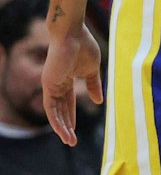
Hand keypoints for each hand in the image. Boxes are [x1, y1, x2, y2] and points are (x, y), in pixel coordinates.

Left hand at [42, 20, 101, 146]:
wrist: (72, 34)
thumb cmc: (84, 46)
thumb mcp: (92, 70)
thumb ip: (94, 85)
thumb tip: (99, 101)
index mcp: (66, 80)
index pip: (67, 103)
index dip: (71, 116)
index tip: (75, 130)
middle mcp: (56, 85)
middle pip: (60, 110)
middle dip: (66, 126)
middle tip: (72, 141)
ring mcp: (51, 85)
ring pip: (54, 112)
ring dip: (61, 127)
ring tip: (69, 141)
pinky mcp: (48, 85)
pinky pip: (50, 107)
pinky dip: (56, 119)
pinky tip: (62, 130)